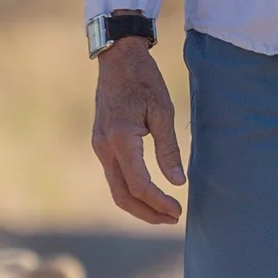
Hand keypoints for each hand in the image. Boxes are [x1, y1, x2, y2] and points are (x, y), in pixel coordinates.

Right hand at [91, 41, 185, 225]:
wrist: (117, 58)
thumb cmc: (144, 80)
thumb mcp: (163, 110)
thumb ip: (168, 149)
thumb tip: (178, 182)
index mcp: (121, 138)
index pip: (138, 184)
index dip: (158, 202)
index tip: (178, 209)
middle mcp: (104, 146)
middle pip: (122, 195)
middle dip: (147, 213)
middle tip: (173, 218)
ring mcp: (99, 146)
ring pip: (116, 188)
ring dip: (139, 205)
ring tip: (164, 212)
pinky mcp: (100, 143)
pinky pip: (114, 176)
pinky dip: (131, 191)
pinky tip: (149, 193)